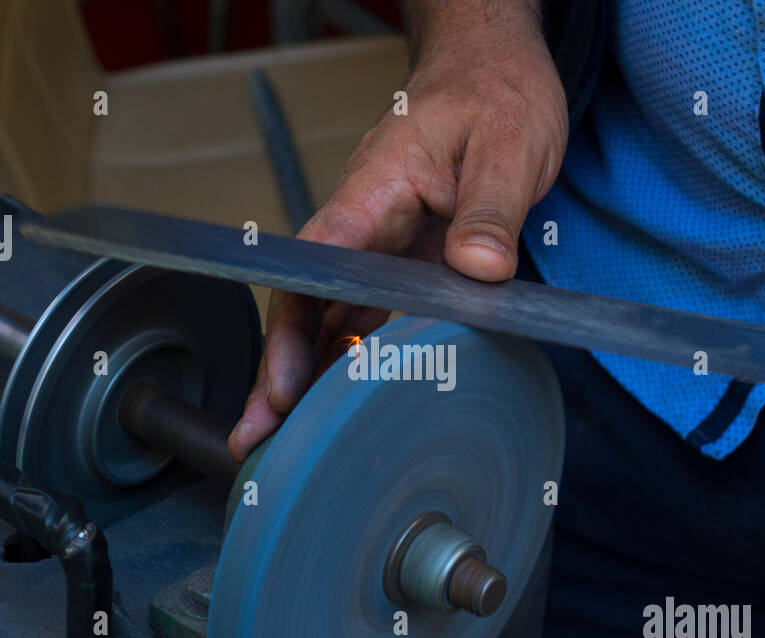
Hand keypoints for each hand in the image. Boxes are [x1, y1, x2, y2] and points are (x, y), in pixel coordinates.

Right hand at [227, 1, 567, 460]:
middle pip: (305, 306)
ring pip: (331, 318)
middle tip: (256, 438)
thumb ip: (491, 210)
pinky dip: (353, 359)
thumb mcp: (508, 146)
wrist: (493, 68)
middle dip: (278, 373)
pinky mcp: (406, 262)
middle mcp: (366, 225)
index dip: (292, 332)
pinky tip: (344, 402)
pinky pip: (370, 316)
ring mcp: (382, 247)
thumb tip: (479, 269)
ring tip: (288, 441)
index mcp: (373, 193)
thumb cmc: (493, 93)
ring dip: (309, 377)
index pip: (314, 269)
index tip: (282, 386)